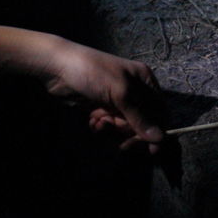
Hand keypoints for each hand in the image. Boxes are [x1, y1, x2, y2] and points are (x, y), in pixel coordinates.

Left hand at [42, 39, 164, 148]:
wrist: (57, 67)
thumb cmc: (93, 73)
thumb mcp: (120, 92)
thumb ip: (139, 117)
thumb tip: (160, 138)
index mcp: (144, 81)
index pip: (159, 111)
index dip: (156, 131)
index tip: (150, 150)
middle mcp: (134, 91)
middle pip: (142, 123)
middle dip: (129, 132)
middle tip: (121, 143)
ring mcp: (117, 100)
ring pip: (124, 127)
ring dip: (112, 130)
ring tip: (99, 122)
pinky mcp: (102, 108)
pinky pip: (109, 126)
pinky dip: (101, 127)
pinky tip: (92, 120)